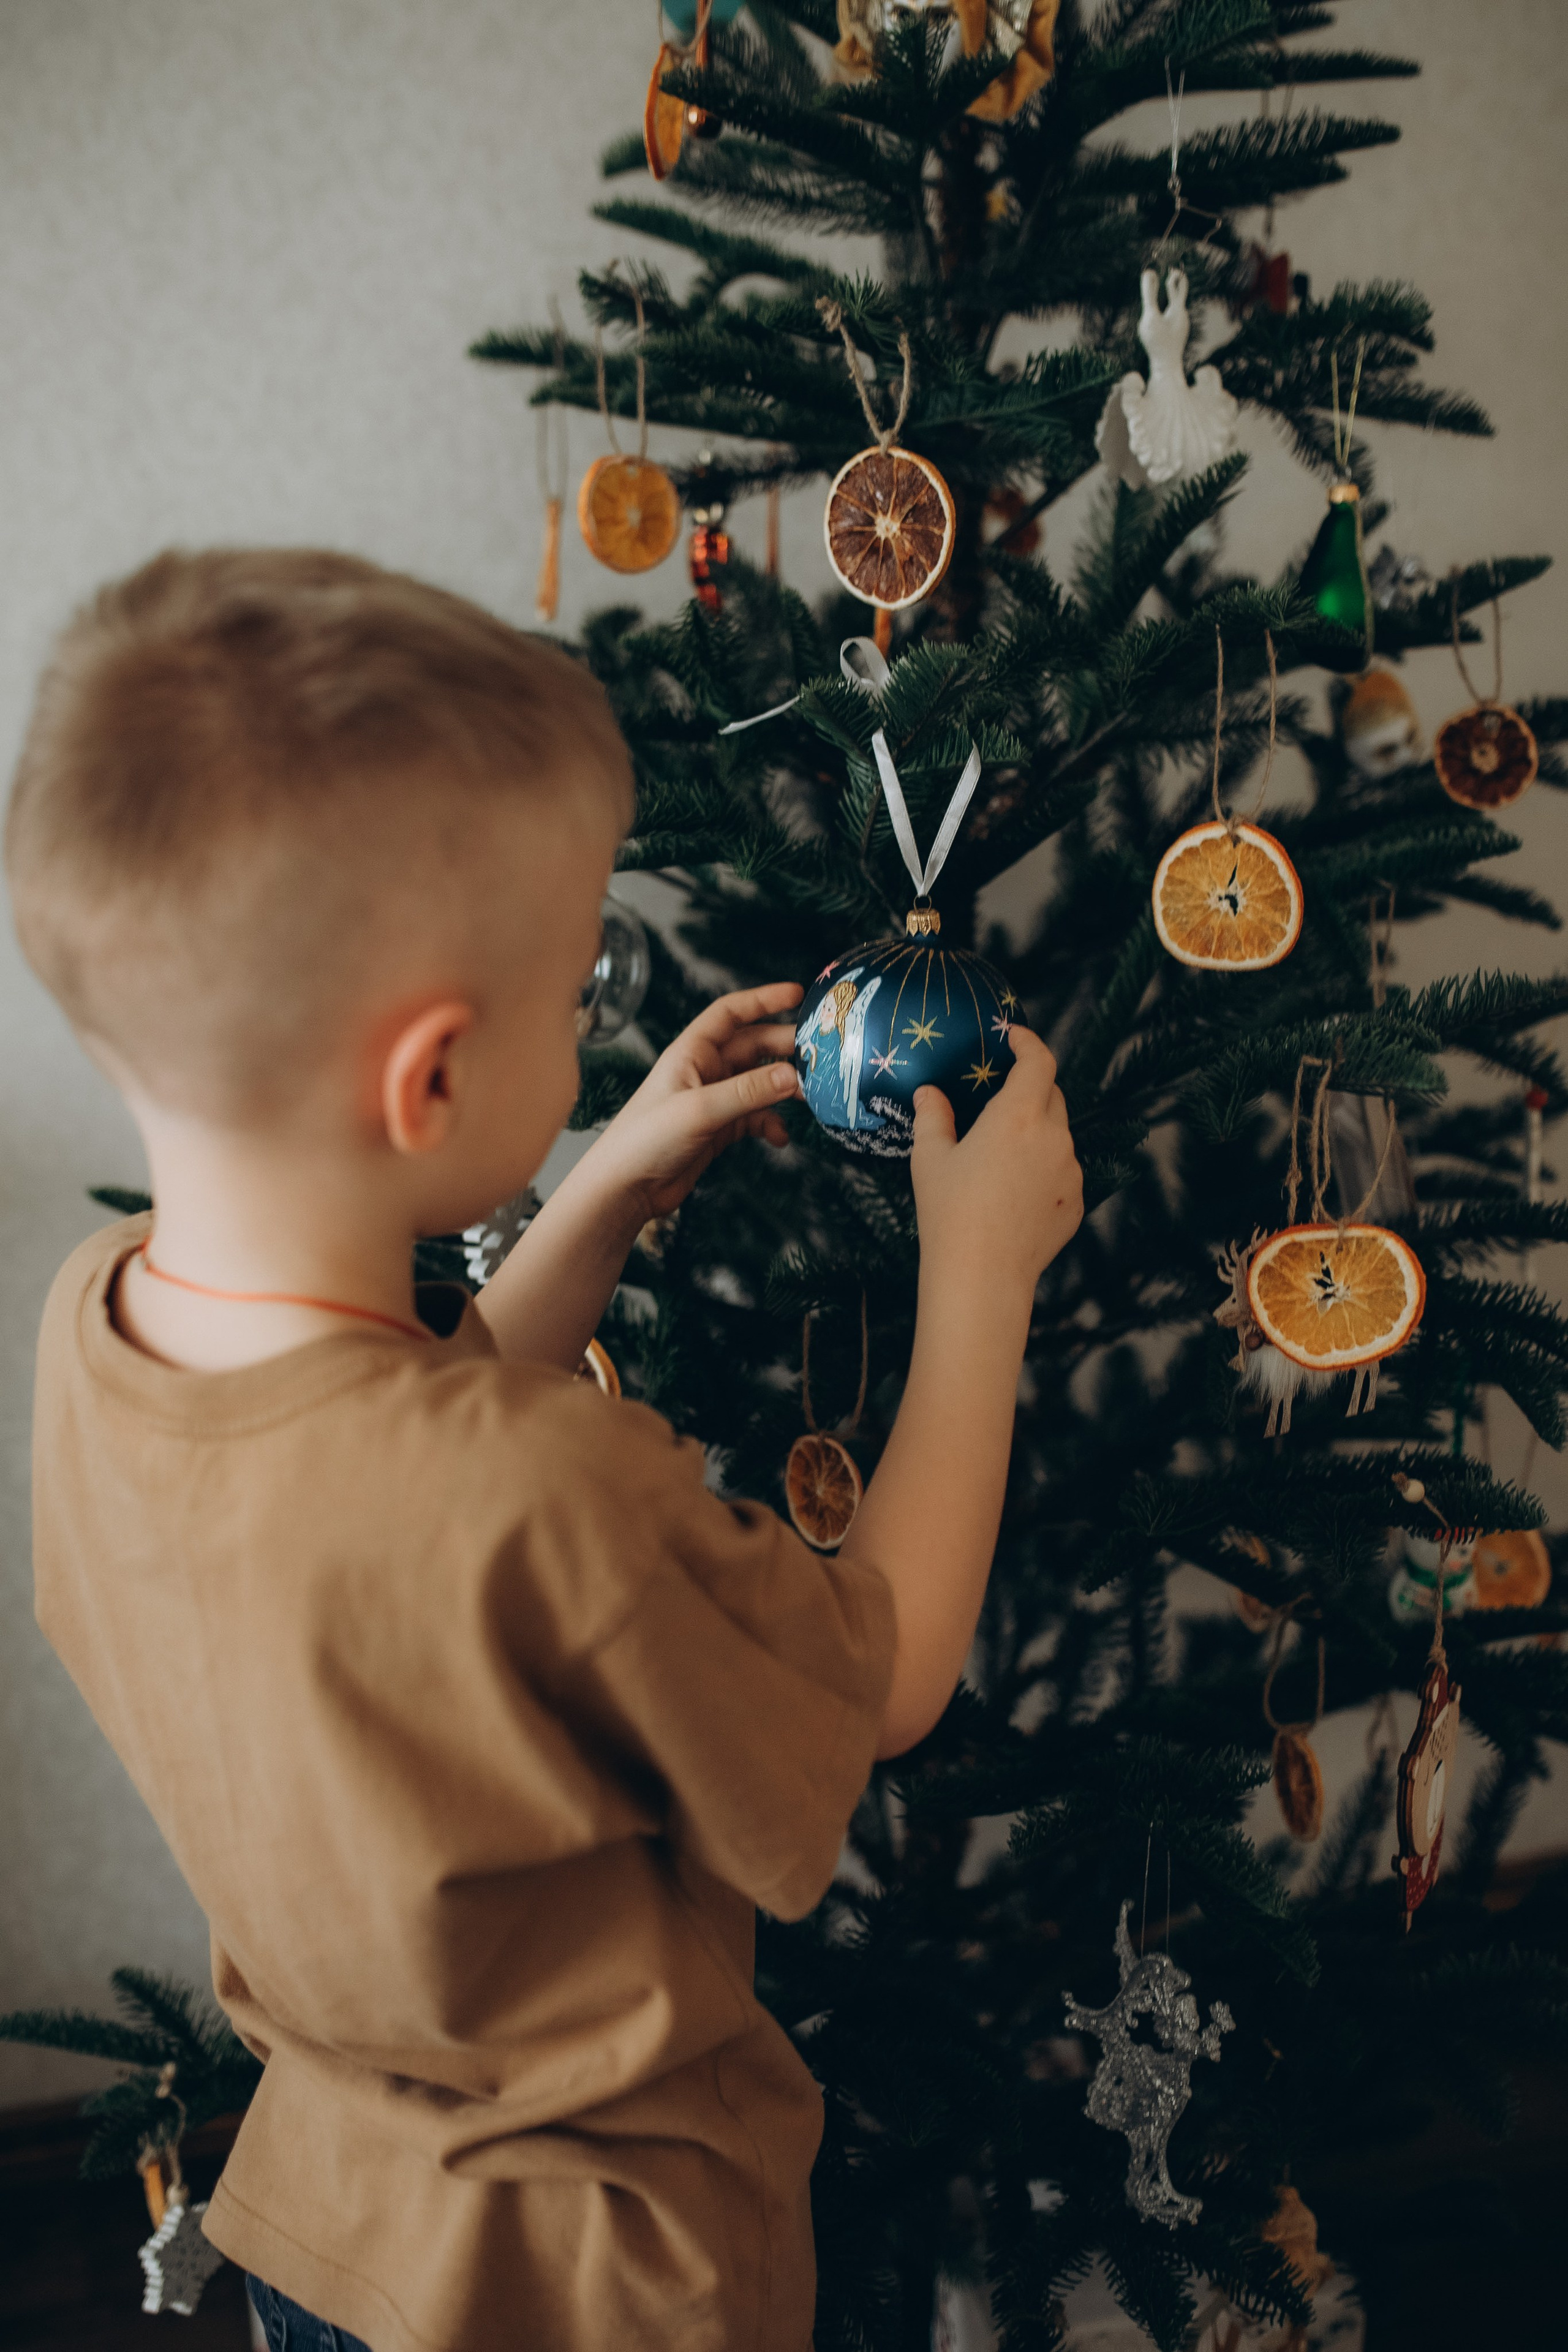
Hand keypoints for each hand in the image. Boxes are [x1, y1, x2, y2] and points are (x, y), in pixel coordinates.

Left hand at [576, 981, 804, 1227]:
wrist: (625, 1188)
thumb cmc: (646, 1140)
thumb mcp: (700, 1110)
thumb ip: (748, 1091)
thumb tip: (794, 1076)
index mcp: (692, 1052)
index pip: (731, 1013)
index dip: (764, 1000)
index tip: (798, 995)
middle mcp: (704, 1070)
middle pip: (754, 1047)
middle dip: (785, 1049)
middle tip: (819, 1057)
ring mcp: (714, 1100)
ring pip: (760, 1083)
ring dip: (784, 1089)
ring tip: (810, 1098)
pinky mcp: (719, 1129)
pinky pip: (756, 1117)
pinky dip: (771, 1124)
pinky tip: (780, 1137)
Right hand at [910, 1028, 1081, 1298]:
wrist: (982, 1276)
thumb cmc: (949, 1213)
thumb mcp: (930, 1159)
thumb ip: (933, 1116)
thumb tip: (929, 1092)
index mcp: (1017, 1116)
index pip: (1039, 1062)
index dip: (1030, 1043)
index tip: (1015, 1038)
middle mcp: (1054, 1138)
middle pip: (1053, 1095)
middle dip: (1031, 1089)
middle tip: (1000, 1101)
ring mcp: (1071, 1172)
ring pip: (1059, 1137)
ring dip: (1037, 1135)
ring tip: (1000, 1162)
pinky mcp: (1076, 1202)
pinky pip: (1063, 1173)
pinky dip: (1044, 1171)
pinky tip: (1014, 1195)